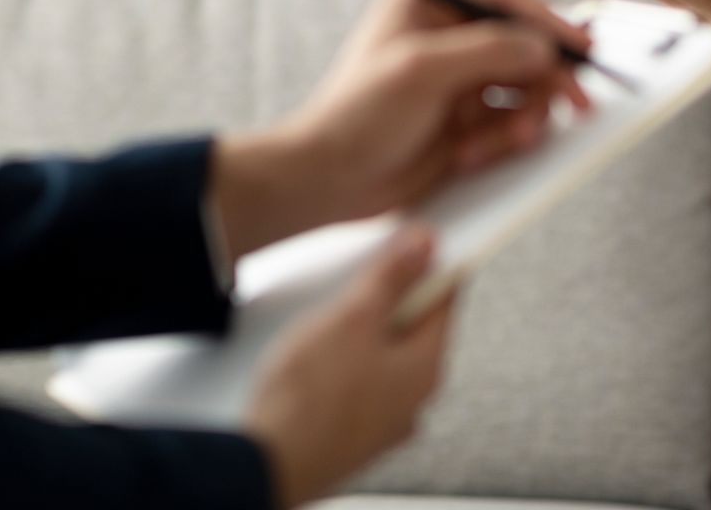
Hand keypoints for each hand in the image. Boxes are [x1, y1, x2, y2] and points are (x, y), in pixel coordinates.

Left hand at [215, 0, 594, 259]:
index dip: (545, 18)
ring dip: (525, 114)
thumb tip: (544, 46)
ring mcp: (457, 80)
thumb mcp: (422, 70)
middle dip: (546, 76)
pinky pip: (509, 121)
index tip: (578, 46)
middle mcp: (446, 37)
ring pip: (523, 85)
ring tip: (514, 139)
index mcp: (427, 5)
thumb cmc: (358, 116)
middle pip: (522, 42)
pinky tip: (472, 156)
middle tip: (574, 102)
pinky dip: (504, 139)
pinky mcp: (464, 121)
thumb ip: (489, 50)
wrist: (327, 182)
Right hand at [247, 228, 454, 506]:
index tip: (411, 244)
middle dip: (388, 301)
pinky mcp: (350, 438)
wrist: (265, 465)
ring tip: (325, 325)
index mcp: (426, 368)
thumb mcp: (354, 317)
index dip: (430, 265)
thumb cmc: (310, 396)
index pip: (445, 301)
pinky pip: (356, 389)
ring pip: (381, 361)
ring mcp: (382, 424)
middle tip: (357, 283)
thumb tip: (425, 245)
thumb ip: (392, 276)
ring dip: (361, 337)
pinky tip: (313, 365)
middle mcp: (413, 401)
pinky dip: (342, 369)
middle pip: (412, 330)